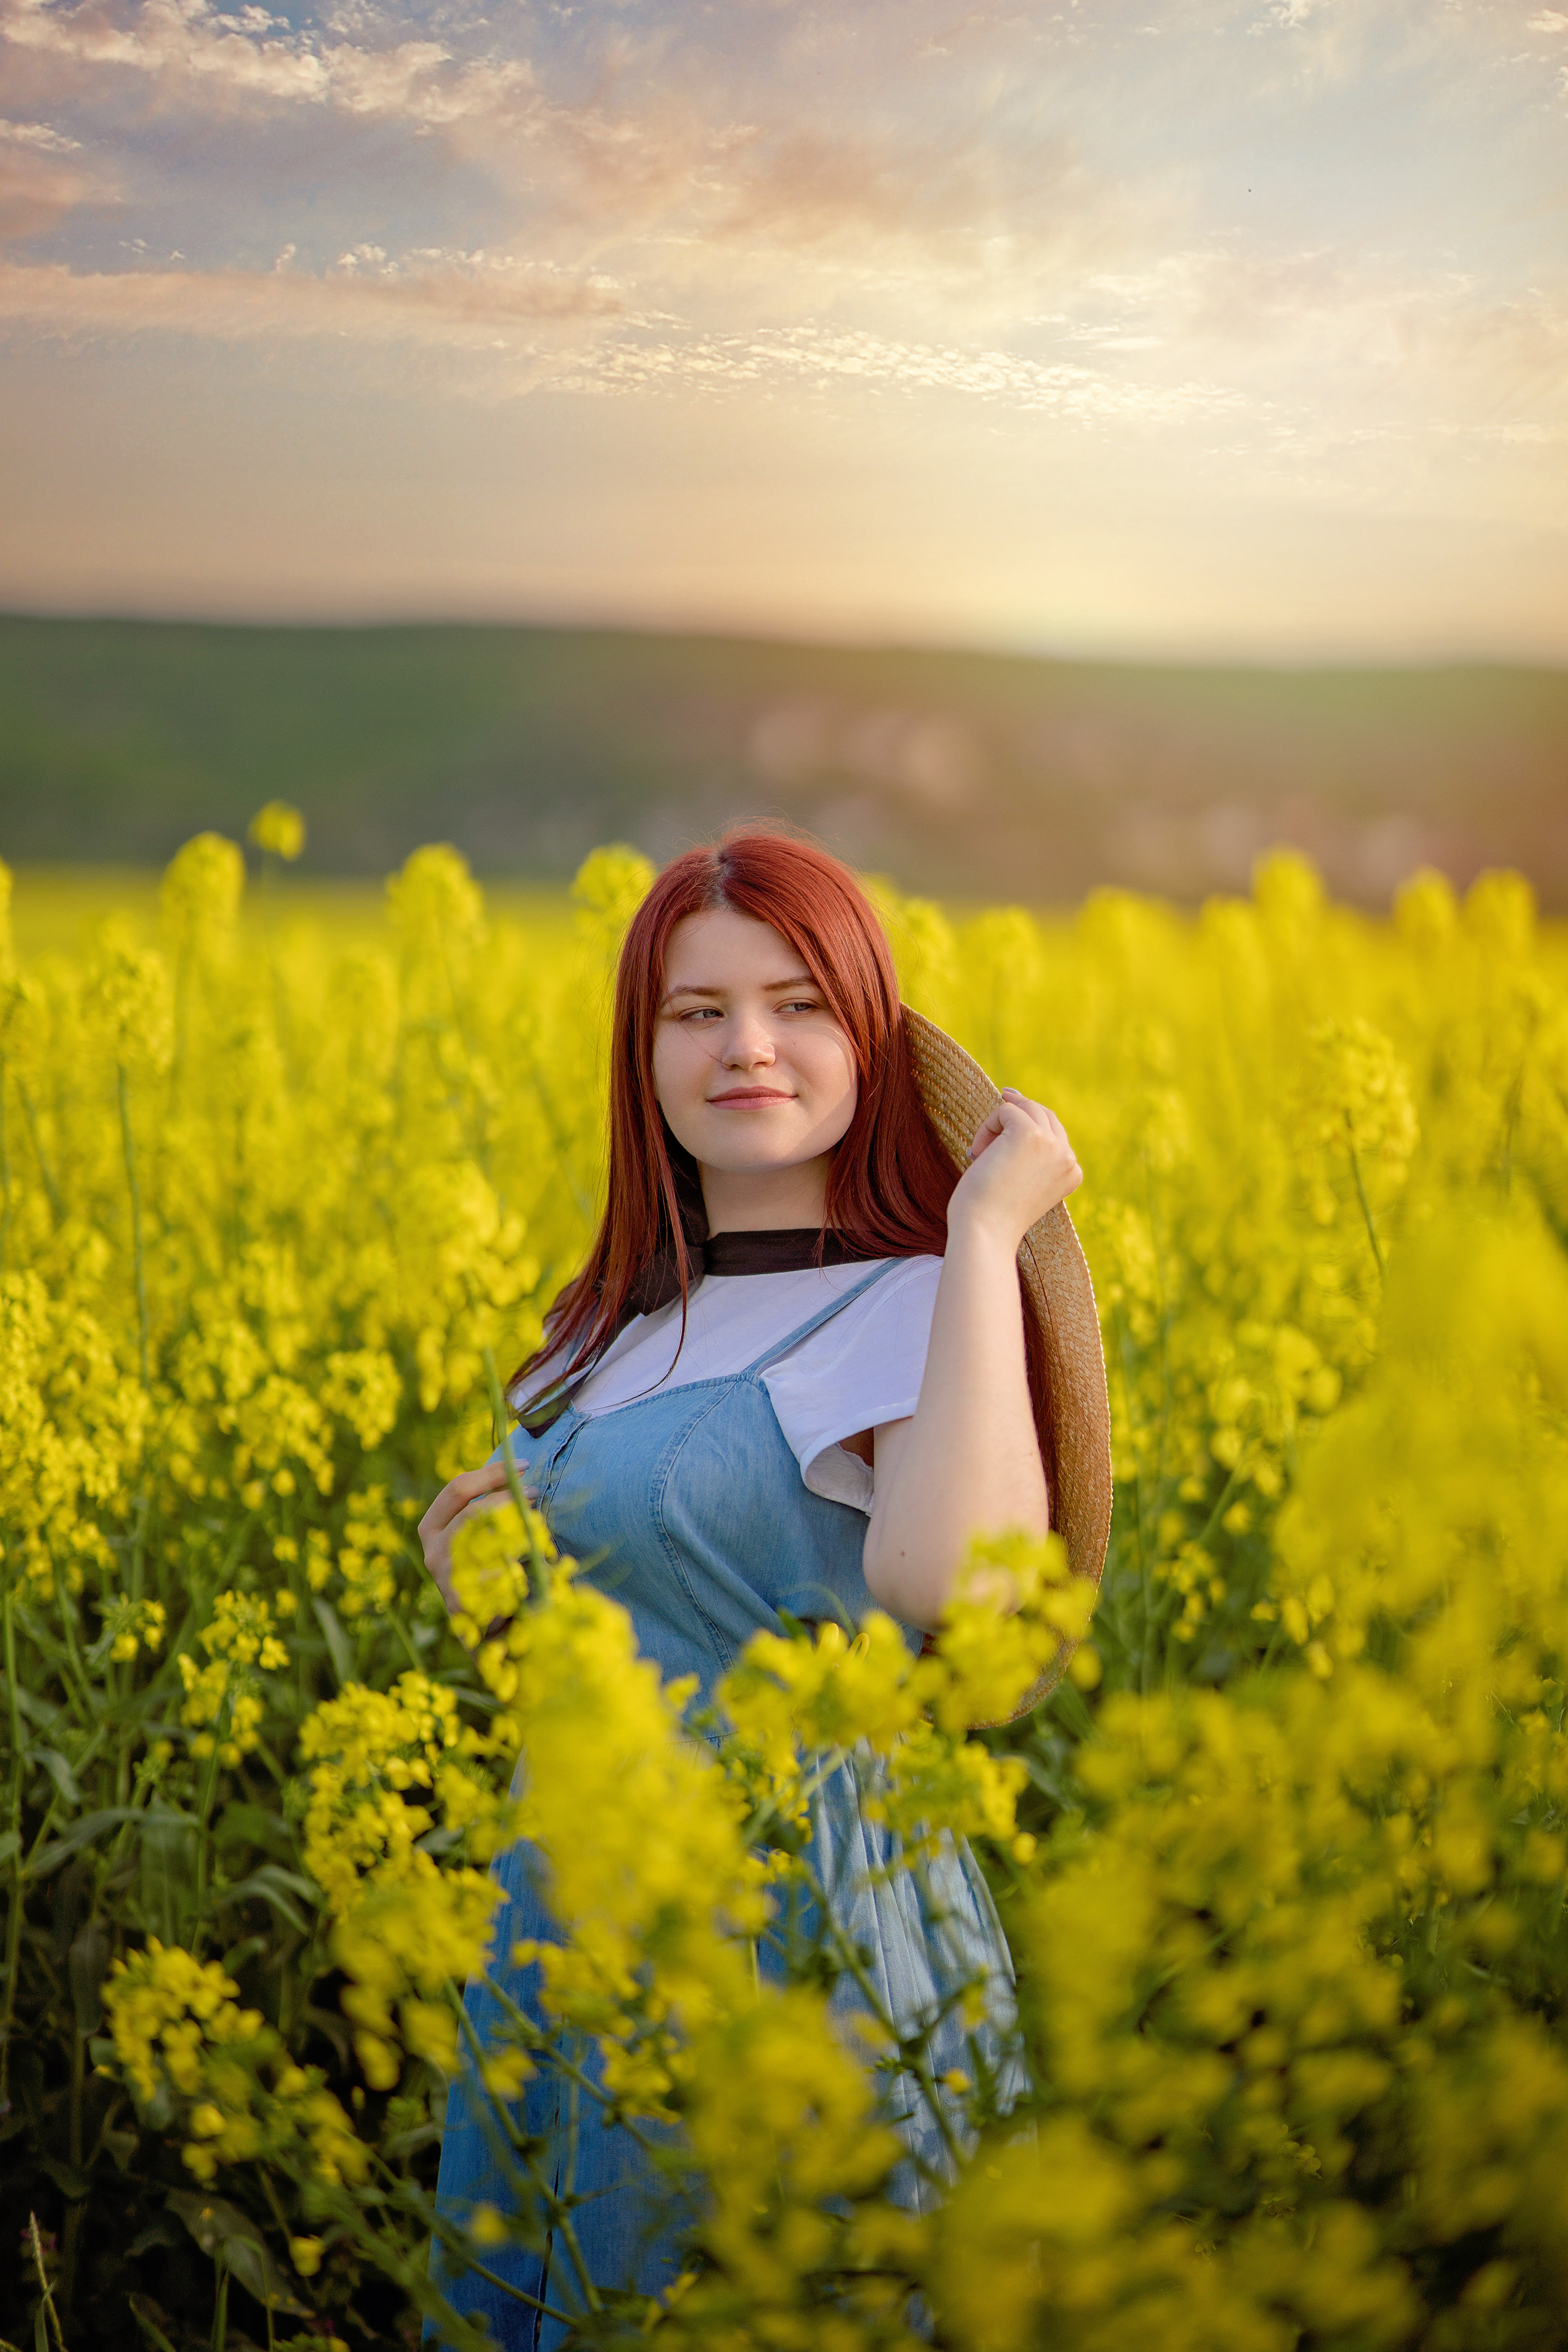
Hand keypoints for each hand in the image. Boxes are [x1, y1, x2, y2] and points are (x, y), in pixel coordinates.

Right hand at [417, 1459, 528, 1615]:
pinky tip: (527, 1574)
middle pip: (473, 1511)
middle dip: (508, 1498)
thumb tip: (518, 1475)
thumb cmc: (490, 1572)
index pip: (457, 1489)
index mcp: (432, 1527)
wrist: (491, 1632)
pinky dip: (519, 1569)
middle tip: (535, 1494)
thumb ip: (490, 1509)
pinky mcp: (462, 1602)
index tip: (522, 1466)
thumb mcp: (484, 1534)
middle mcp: (433, 1551)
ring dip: (518, 1533)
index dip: (491, 1473)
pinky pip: (500, 1573)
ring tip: (536, 1533)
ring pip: (488, 1540)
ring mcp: (445, 1577)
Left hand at [947, 1089, 1081, 1249]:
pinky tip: (976, 1154)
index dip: (1025, 1129)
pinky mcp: (1030, 1133)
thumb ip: (1027, 1154)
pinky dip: (986, 1127)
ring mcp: (1052, 1144)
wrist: (985, 1232)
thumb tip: (1012, 1101)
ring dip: (997, 1124)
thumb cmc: (993, 1214)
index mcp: (1073, 1172)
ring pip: (1026, 1108)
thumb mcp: (1020, 1181)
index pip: (1055, 1133)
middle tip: (994, 1118)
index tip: (998, 1144)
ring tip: (978, 1152)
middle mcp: (1068, 1157)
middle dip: (1015, 1115)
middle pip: (1044, 1114)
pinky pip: (1006, 1110)